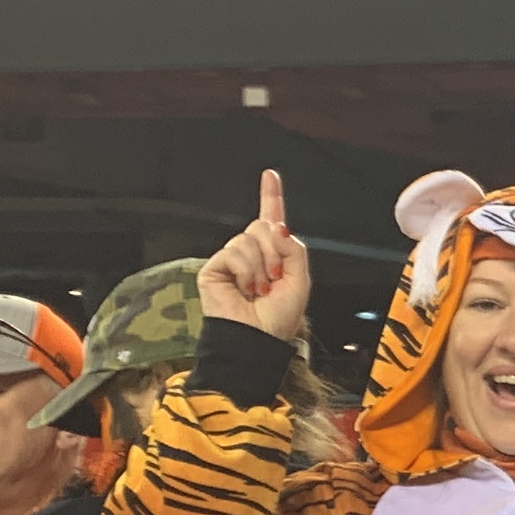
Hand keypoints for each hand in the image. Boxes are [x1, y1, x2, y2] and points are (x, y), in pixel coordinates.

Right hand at [199, 169, 311, 340]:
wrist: (256, 339)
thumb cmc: (278, 317)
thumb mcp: (300, 279)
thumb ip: (293, 248)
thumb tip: (275, 225)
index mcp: (273, 255)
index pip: (271, 220)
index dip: (271, 197)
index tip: (270, 175)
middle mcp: (251, 253)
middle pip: (264, 226)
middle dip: (275, 251)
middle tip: (275, 278)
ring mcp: (231, 259)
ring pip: (249, 238)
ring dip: (261, 265)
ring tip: (258, 288)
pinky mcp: (214, 267)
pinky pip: (233, 252)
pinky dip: (246, 271)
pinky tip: (244, 288)